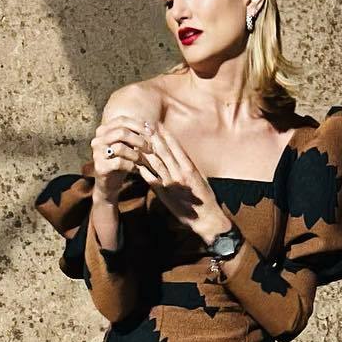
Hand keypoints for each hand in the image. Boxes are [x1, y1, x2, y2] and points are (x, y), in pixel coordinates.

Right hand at [89, 105, 152, 205]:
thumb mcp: (128, 146)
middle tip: (150, 149)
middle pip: (121, 132)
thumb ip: (135, 135)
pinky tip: (136, 170)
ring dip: (136, 154)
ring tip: (142, 161)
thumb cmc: (121, 162)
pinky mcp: (100, 167)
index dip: (138, 125)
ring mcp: (97, 154)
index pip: (122, 120)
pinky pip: (119, 163)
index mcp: (103, 130)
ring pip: (120, 147)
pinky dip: (132, 166)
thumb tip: (152, 126)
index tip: (152, 132)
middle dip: (139, 140)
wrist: (109, 185)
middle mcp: (97, 140)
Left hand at [135, 120, 230, 240]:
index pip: (175, 146)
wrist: (206, 218)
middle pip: (164, 151)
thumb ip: (189, 165)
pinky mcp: (164, 194)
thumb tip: (180, 153)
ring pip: (155, 163)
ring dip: (145, 150)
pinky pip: (151, 179)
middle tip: (144, 125)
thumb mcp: (201, 177)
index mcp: (190, 167)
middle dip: (153, 137)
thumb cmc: (205, 198)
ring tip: (136, 141)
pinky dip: (143, 170)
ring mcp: (171, 183)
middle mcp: (180, 172)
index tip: (157, 123)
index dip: (165, 133)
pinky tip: (135, 163)